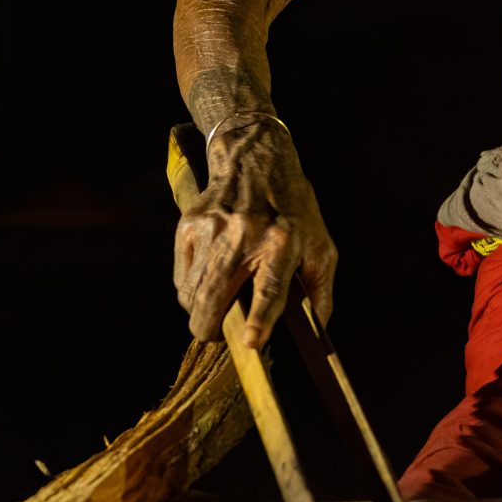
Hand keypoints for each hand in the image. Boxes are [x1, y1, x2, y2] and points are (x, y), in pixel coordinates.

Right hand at [170, 117, 337, 347]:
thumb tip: (317, 333)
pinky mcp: (188, 226)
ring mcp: (211, 230)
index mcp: (283, 242)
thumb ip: (320, 289)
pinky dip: (190, 290)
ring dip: (200, 312)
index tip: (251, 343)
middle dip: (210, 330)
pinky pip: (181, 278)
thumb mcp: (319, 243)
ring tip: (217, 304)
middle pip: (213, 298)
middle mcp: (244, 236)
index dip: (261, 319)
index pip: (270, 287)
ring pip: (190, 295)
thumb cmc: (293, 208)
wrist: (254, 158)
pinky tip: (207, 280)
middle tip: (219, 334)